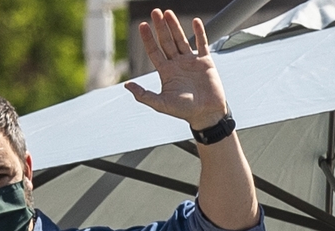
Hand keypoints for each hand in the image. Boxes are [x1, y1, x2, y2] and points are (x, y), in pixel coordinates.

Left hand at [126, 10, 229, 130]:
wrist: (207, 115)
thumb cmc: (185, 111)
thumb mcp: (161, 104)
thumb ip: (144, 95)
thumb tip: (126, 85)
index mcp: (166, 72)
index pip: (154, 51)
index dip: (148, 38)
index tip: (143, 25)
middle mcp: (177, 64)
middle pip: (166, 41)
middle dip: (160, 27)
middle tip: (155, 12)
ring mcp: (191, 61)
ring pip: (181, 39)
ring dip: (175, 26)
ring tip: (168, 13)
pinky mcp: (206, 62)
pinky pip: (202, 44)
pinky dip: (199, 32)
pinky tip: (196, 21)